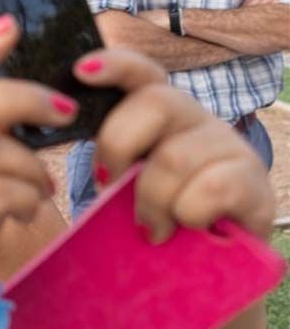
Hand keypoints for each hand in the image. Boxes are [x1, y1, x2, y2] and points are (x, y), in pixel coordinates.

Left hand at [75, 49, 274, 241]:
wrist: (209, 263)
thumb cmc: (156, 217)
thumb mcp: (124, 184)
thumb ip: (106, 159)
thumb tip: (74, 146)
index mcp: (159, 114)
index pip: (142, 72)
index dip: (115, 65)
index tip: (82, 71)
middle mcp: (196, 119)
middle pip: (155, 102)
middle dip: (117, 146)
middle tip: (108, 187)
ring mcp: (229, 146)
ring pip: (175, 157)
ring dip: (151, 202)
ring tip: (152, 229)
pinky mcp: (255, 182)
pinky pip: (213, 188)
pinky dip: (189, 214)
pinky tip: (191, 227)